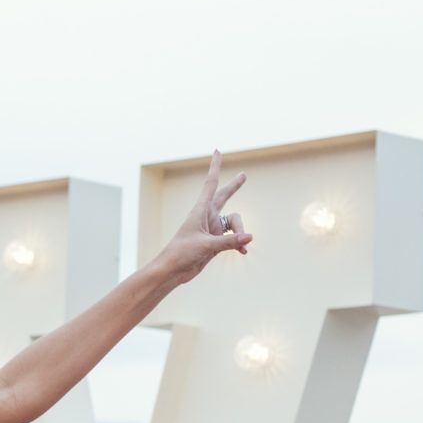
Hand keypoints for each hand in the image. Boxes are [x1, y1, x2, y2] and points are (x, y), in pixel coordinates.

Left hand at [157, 150, 251, 283]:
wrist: (172, 272)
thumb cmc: (181, 254)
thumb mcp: (206, 246)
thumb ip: (229, 242)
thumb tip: (250, 237)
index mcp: (200, 210)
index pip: (210, 183)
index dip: (215, 166)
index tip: (217, 151)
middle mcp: (206, 217)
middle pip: (224, 196)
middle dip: (234, 187)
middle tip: (243, 176)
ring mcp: (211, 229)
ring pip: (234, 222)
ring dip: (241, 232)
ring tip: (243, 245)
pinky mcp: (215, 242)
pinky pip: (233, 238)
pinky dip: (239, 244)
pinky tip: (243, 252)